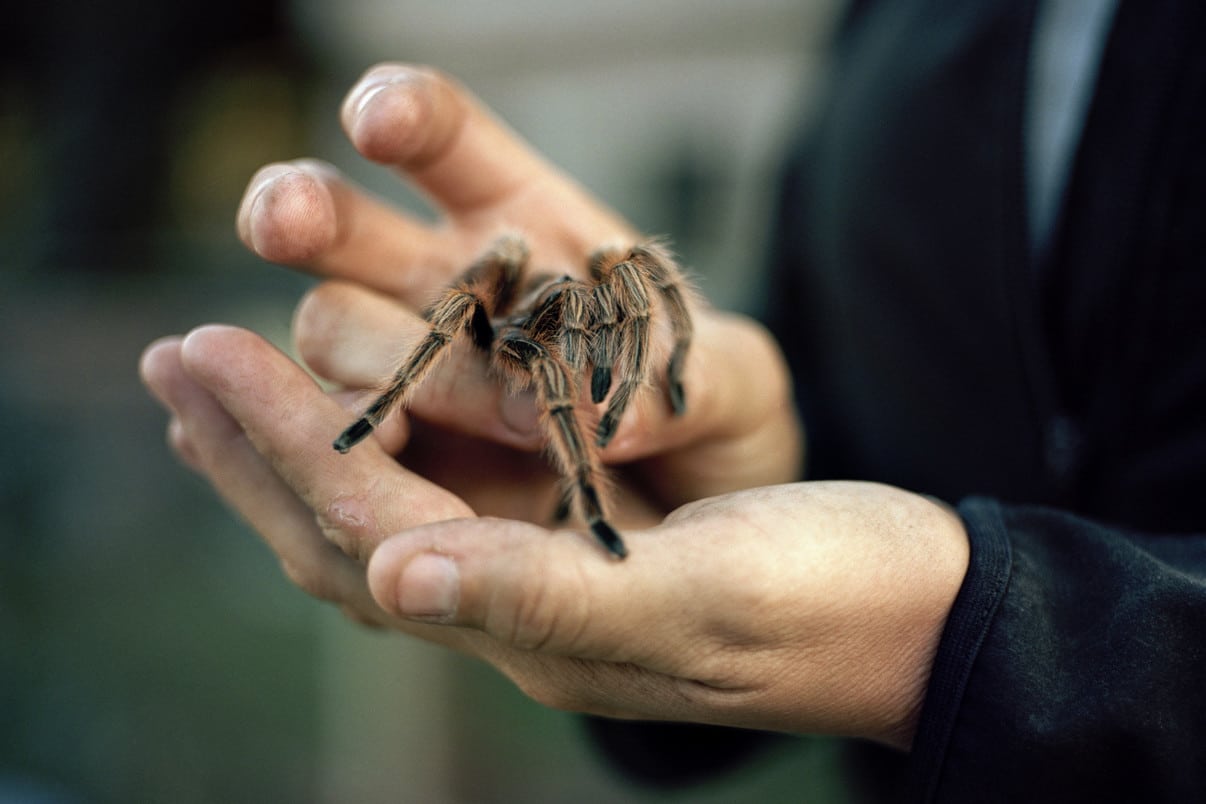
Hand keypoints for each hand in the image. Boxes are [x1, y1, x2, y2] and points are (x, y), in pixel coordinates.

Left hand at [139, 326, 967, 748]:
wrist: (909, 616)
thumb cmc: (828, 604)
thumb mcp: (699, 596)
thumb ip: (549, 593)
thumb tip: (394, 577)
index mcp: (536, 622)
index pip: (368, 525)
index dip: (279, 443)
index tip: (205, 352)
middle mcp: (517, 608)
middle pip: (347, 528)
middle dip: (255, 445)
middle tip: (177, 360)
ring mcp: (544, 581)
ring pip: (384, 513)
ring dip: (299, 447)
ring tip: (231, 391)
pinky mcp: (580, 548)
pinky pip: (444, 496)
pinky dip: (380, 446)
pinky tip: (363, 410)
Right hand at [236, 64, 800, 523]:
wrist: (695, 514)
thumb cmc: (712, 423)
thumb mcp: (740, 388)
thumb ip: (698, 387)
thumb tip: (621, 420)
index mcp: (528, 225)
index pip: (446, 141)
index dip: (407, 116)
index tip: (376, 119)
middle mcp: (449, 286)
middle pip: (347, 232)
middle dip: (305, 211)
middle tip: (281, 220)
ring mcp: (413, 372)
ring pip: (328, 336)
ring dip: (353, 365)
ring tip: (408, 420)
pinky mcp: (397, 459)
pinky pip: (330, 439)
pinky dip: (300, 446)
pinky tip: (277, 451)